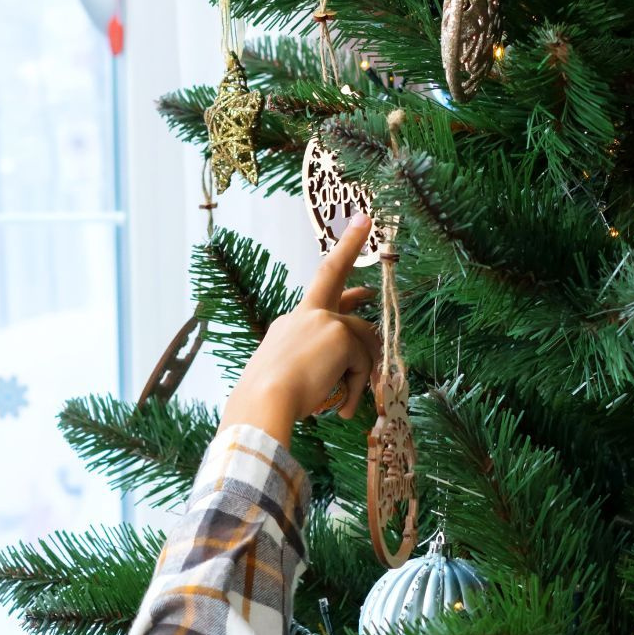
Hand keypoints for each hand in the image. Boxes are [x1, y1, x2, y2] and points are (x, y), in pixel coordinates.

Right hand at [218, 215, 381, 447]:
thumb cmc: (268, 400)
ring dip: (362, 373)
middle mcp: (305, 314)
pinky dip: (358, 386)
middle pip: (341, 290)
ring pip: (363, 340)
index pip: (319, 286)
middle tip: (370, 253)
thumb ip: (316, 366)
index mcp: (290, 324)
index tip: (358, 227)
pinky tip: (345, 407)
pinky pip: (364, 362)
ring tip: (347, 404)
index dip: (341, 255)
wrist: (263, 402)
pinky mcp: (340, 335)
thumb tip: (344, 372)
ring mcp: (323, 320)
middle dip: (353, 259)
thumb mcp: (291, 377)